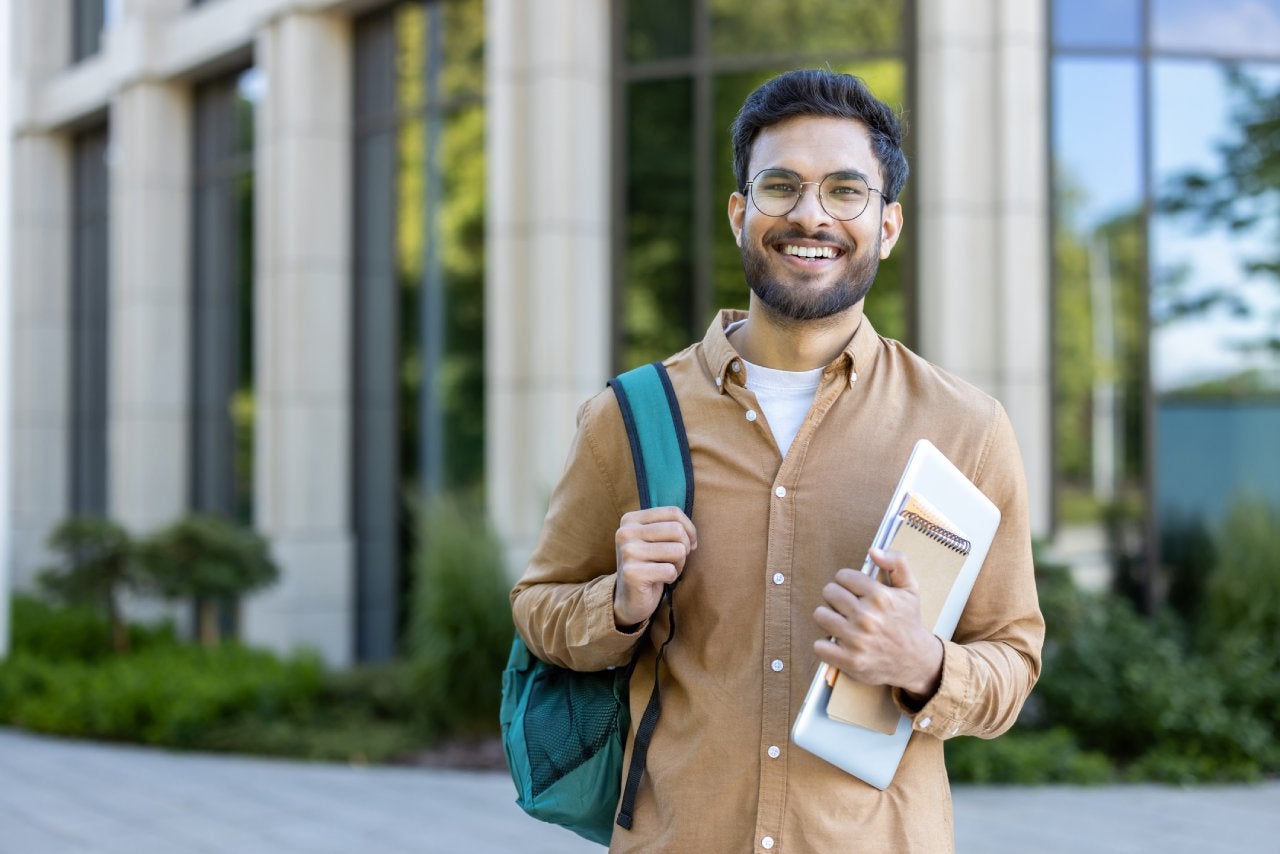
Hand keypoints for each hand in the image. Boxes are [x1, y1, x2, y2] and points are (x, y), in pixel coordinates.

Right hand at [613, 506, 697, 628]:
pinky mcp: (632, 573)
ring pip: (677, 550)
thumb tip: (692, 535)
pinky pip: (670, 570)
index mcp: (630, 519)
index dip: (689, 529)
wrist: (629, 599)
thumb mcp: (655, 540)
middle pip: (677, 530)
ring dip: (678, 564)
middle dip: (684, 548)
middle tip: (675, 560)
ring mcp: (627, 552)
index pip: (673, 512)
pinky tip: (659, 580)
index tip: (688, 543)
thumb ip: (671, 527)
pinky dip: (671, 577)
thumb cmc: (649, 565)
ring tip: (665, 570)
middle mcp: (625, 532)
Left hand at [813, 547, 943, 698]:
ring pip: (820, 615)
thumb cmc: (908, 621)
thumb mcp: (910, 588)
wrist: (916, 660)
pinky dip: (825, 645)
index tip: (853, 590)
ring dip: (828, 618)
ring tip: (841, 622)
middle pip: (829, 592)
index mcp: (880, 597)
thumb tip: (873, 550)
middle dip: (836, 597)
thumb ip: (897, 562)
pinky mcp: (850, 661)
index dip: (846, 581)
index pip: (843, 576)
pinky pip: (819, 645)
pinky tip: (838, 642)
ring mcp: (857, 640)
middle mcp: (867, 617)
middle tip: (846, 606)